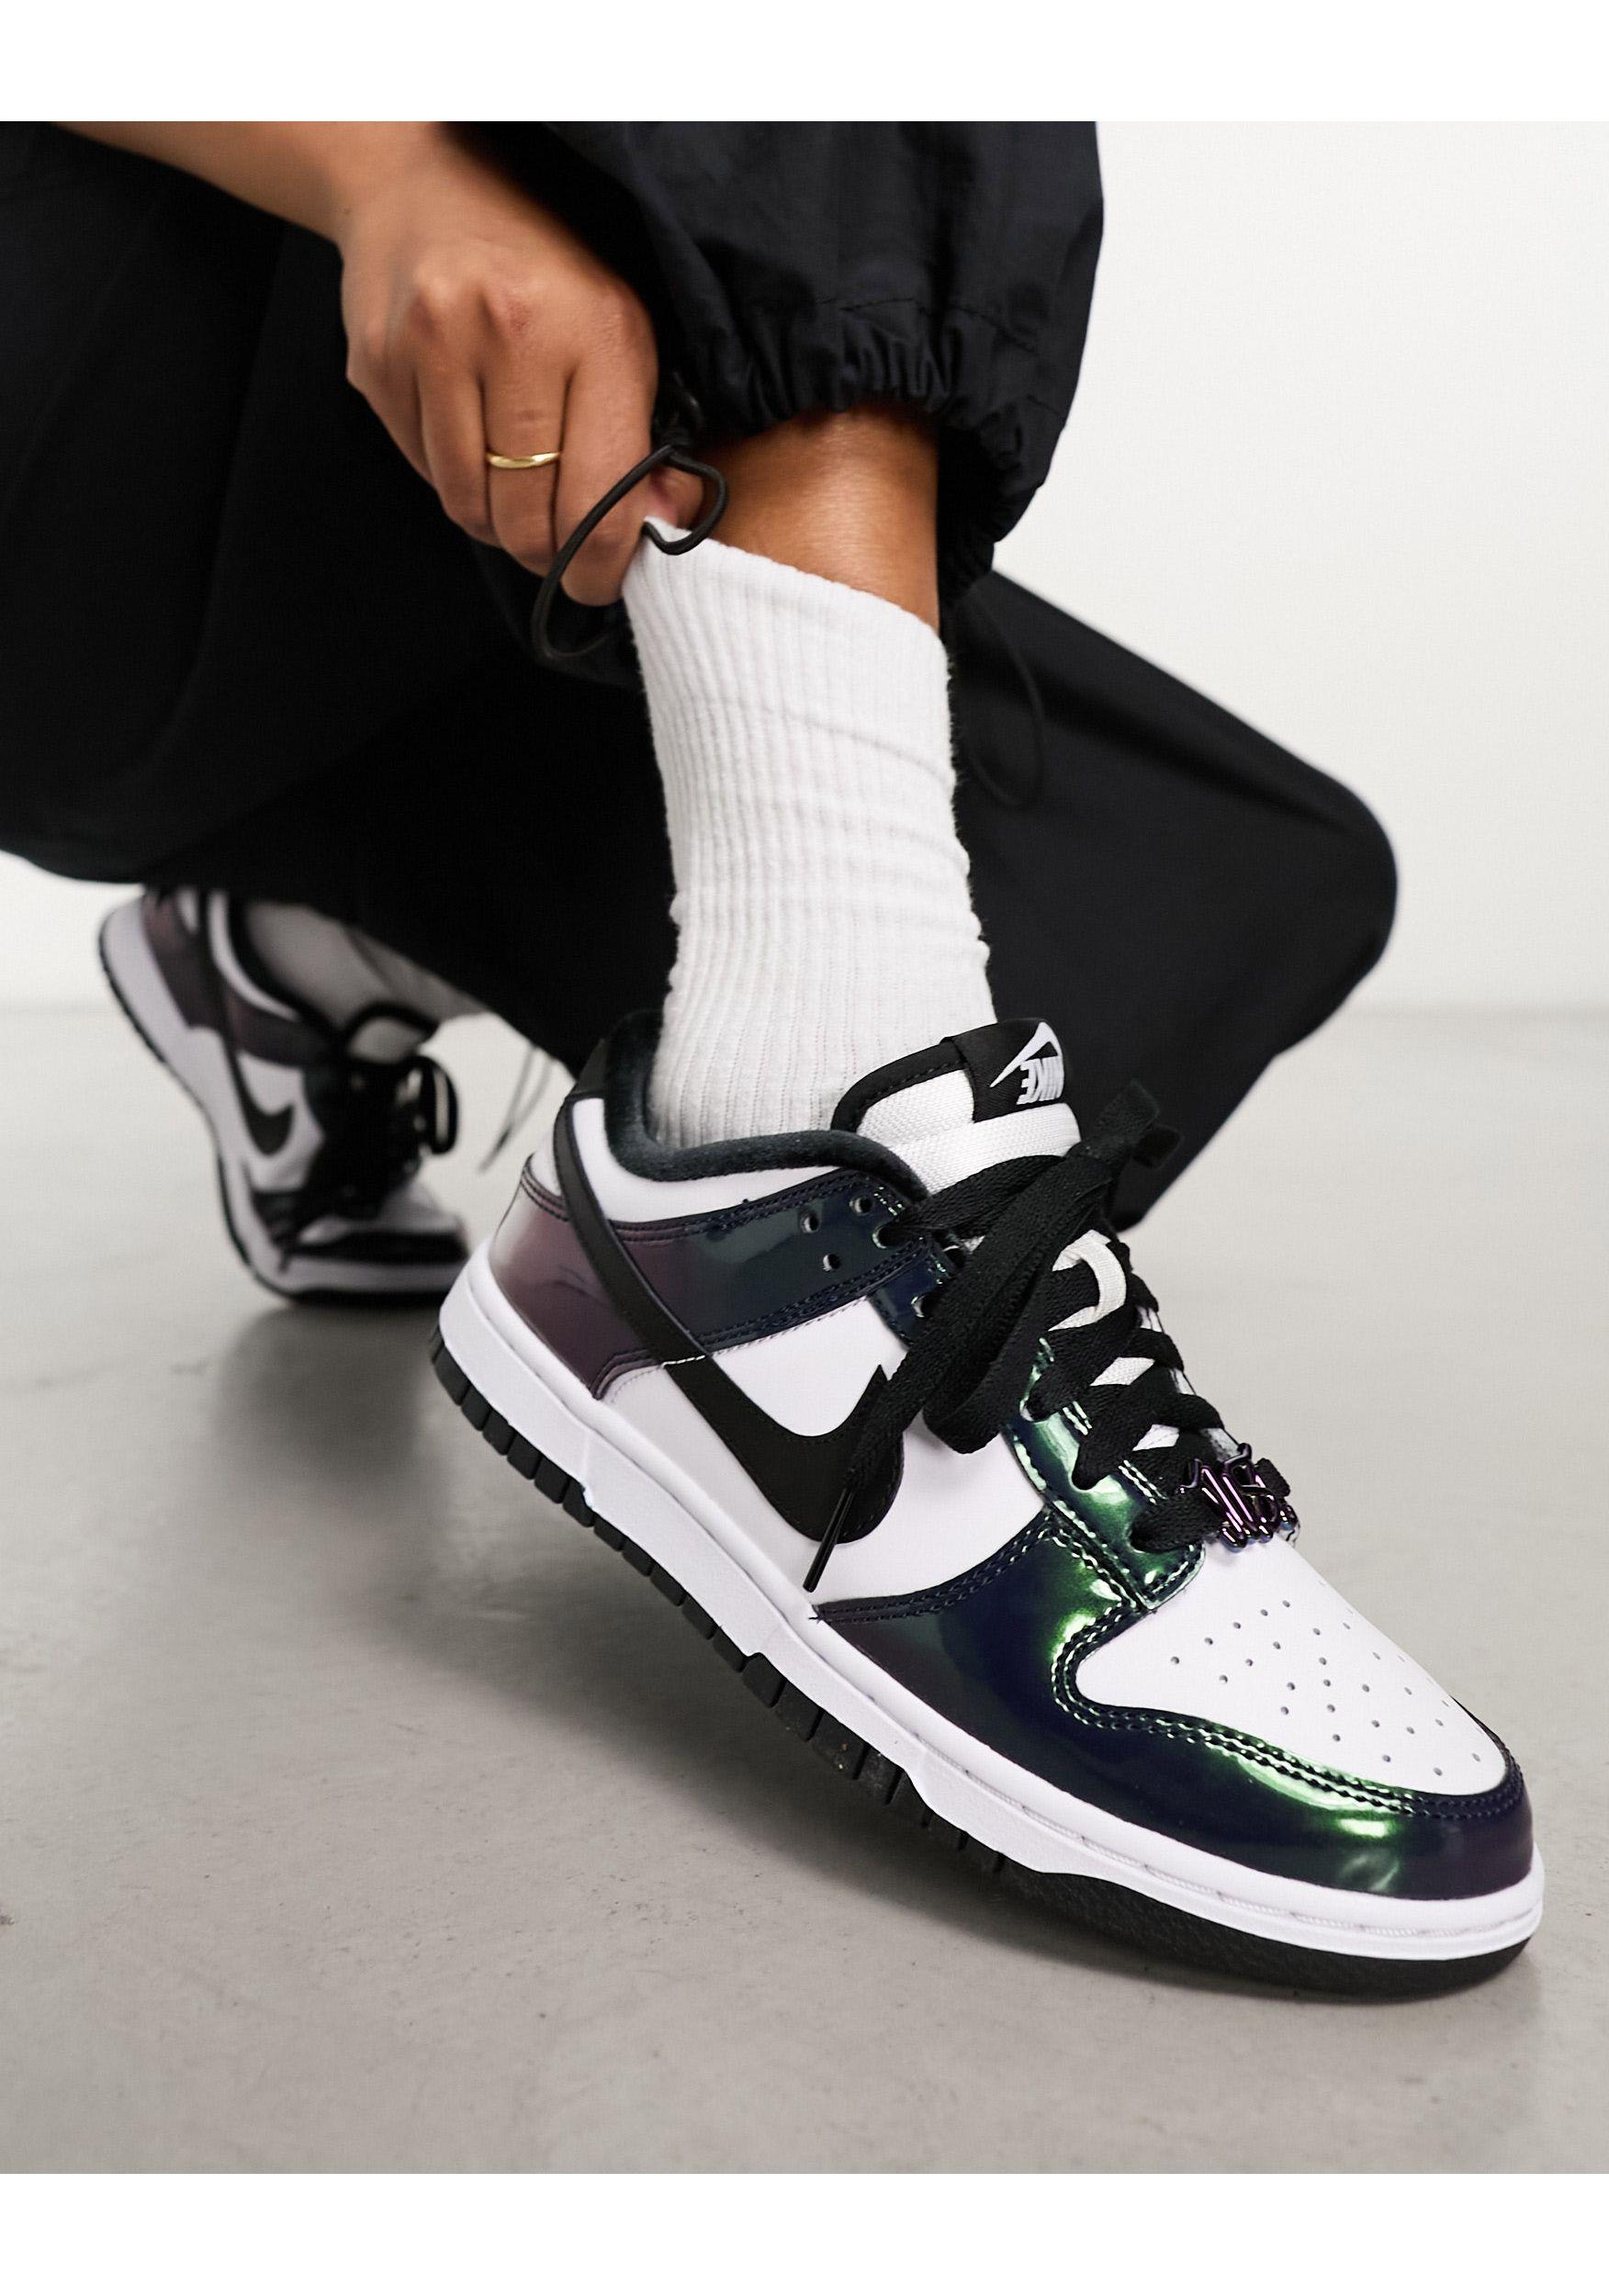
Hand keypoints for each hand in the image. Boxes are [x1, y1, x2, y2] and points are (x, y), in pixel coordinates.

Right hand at [334, 135, 699, 602]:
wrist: (420, 179)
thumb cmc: (542, 264)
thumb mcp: (620, 326)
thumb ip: (646, 432)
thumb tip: (663, 526)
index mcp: (594, 328)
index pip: (600, 496)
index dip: (601, 564)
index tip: (599, 581)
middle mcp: (510, 333)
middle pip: (526, 517)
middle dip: (544, 551)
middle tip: (554, 548)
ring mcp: (432, 346)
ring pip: (467, 506)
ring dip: (495, 522)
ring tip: (513, 494)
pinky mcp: (378, 364)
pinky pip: (422, 472)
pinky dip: (450, 479)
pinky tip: (467, 437)